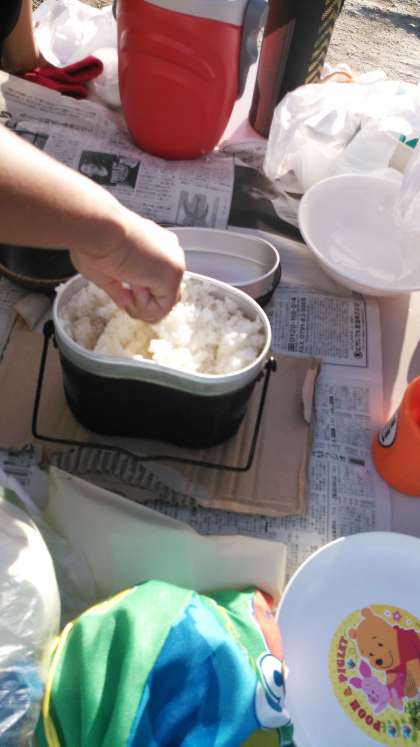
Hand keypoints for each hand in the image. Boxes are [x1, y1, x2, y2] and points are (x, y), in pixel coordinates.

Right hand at [70, 208, 184, 322]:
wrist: (97, 227)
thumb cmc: (94, 240)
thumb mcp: (107, 272)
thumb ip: (121, 290)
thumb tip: (125, 304)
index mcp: (155, 246)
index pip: (159, 282)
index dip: (141, 296)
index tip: (123, 289)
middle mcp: (169, 252)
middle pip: (167, 296)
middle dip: (143, 303)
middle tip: (125, 290)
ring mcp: (174, 263)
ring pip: (165, 304)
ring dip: (141, 303)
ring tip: (127, 281)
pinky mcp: (173, 273)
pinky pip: (162, 308)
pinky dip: (143, 305)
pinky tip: (133, 283)